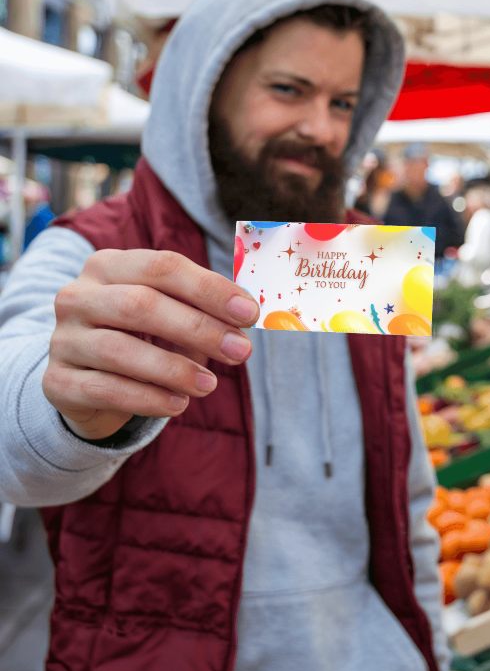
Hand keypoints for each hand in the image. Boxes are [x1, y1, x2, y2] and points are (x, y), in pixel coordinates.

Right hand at [43, 249, 259, 440]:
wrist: (87, 380)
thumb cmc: (142, 337)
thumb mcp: (173, 315)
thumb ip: (205, 310)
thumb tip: (248, 314)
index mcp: (109, 265)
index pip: (163, 266)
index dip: (210, 289)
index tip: (250, 313)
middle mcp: (78, 296)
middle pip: (141, 305)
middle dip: (198, 329)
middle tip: (242, 352)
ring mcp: (63, 339)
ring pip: (120, 350)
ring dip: (174, 369)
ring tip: (210, 385)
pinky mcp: (57, 381)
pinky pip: (105, 389)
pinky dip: (147, 398)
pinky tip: (179, 404)